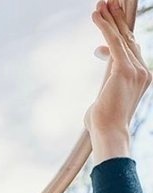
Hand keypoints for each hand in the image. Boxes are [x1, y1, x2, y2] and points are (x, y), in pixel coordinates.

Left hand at [84, 0, 151, 153]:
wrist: (108, 133)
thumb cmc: (102, 125)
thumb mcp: (106, 103)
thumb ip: (107, 91)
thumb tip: (100, 96)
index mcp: (141, 78)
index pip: (130, 50)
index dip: (117, 37)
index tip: (104, 27)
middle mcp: (142, 71)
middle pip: (129, 38)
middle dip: (117, 20)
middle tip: (109, 2)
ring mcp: (136, 69)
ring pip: (121, 37)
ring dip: (110, 18)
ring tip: (101, 3)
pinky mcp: (124, 69)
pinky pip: (113, 41)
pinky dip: (104, 26)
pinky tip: (95, 15)